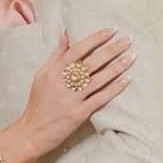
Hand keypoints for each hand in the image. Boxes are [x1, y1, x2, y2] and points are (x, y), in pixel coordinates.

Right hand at [14, 28, 132, 157]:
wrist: (31, 132)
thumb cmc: (37, 102)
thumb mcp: (41, 75)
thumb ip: (56, 55)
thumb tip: (66, 34)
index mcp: (54, 70)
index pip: (78, 49)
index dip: (96, 39)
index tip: (111, 30)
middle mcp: (63, 82)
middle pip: (91, 62)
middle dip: (112, 50)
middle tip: (128, 40)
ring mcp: (72, 98)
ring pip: (98, 79)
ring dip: (117, 67)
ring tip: (131, 57)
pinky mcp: (79, 114)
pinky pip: (100, 98)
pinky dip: (114, 88)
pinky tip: (126, 80)